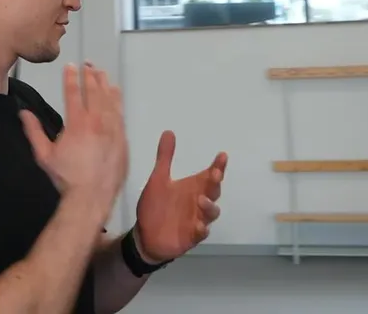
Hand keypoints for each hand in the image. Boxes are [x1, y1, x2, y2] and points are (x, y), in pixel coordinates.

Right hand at [20, 63, 127, 215]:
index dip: (71, 77)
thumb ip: (34, 131)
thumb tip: (23, 113)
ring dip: (104, 83)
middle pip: (94, 91)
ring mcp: (112, 129)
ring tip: (101, 73)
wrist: (92, 196)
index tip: (70, 66)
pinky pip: (120, 112)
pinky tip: (116, 92)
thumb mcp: (44, 155)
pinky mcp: (122, 138)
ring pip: (110, 99)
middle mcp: (96, 122)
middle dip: (90, 75)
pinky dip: (117, 99)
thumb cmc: (67, 178)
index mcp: (77, 123)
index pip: (73, 92)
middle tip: (88, 65)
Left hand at [133, 131, 227, 261]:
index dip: (218, 166)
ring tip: (200, 199)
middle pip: (213, 191)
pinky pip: (201, 233)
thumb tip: (168, 131)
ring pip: (211, 212)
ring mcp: (197, 219)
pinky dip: (202, 230)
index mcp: (193, 187)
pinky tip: (200, 226)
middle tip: (214, 173)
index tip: (222, 155)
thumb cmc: (155, 206)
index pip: (209, 175)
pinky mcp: (191, 236)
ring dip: (209, 206)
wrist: (145, 235)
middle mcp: (199, 202)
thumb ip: (165, 158)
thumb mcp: (158, 180)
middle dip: (215, 182)